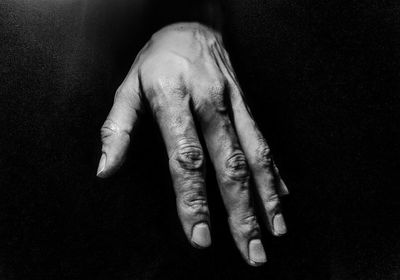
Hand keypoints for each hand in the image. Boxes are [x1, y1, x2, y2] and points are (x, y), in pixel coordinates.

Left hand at [97, 23, 288, 265]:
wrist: (191, 26)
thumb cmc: (156, 60)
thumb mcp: (127, 87)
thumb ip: (117, 129)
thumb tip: (106, 170)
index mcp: (174, 100)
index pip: (186, 159)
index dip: (194, 200)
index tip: (201, 237)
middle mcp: (210, 103)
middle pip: (229, 165)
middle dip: (241, 213)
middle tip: (251, 252)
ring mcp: (234, 104)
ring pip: (255, 156)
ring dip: (266, 198)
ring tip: (275, 232)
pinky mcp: (248, 104)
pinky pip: (263, 141)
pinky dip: (273, 172)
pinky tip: (280, 198)